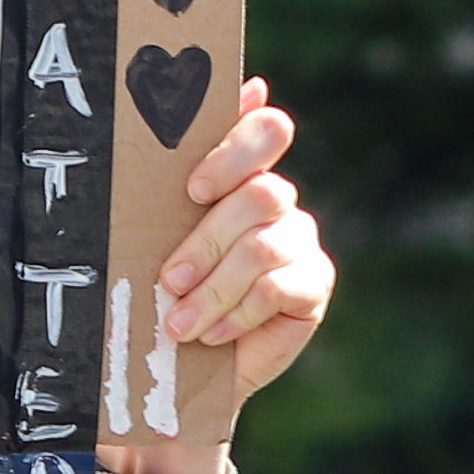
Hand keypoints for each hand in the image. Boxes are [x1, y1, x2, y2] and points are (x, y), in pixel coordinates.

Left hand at [100, 77, 331, 473]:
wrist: (185, 363)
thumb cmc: (166, 289)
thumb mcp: (160, 237)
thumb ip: (176, 183)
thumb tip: (216, 110)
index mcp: (241, 174)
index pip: (265, 131)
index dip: (236, 153)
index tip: (194, 189)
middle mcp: (278, 201)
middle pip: (261, 194)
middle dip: (206, 243)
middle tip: (169, 281)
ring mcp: (300, 240)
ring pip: (263, 248)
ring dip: (214, 291)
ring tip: (180, 324)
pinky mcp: (313, 283)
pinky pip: (279, 288)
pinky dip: (238, 314)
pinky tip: (214, 335)